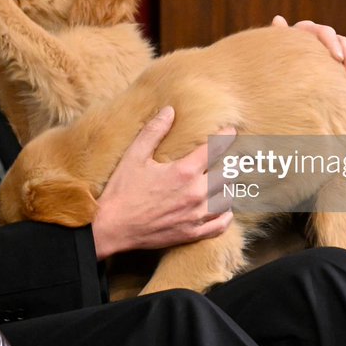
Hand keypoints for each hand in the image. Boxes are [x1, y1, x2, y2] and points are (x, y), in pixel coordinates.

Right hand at [91, 106, 237, 260]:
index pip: (214, 150)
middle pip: (227, 175)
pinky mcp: (192, 233)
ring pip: (226, 199)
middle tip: (232, 157)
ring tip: (225, 182)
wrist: (112, 227)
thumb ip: (154, 132)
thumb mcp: (134, 156)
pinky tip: (225, 210)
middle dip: (229, 164)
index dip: (225, 138)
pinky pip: (220, 225)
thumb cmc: (122, 190)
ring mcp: (196, 216)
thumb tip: (169, 111)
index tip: (231, 132)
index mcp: (184, 172)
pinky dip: (226, 216)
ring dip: (227, 188)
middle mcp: (195, 194)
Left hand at [274, 16, 345, 94]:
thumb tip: (278, 18)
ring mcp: (338, 51)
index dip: (332, 43)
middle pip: (344, 42)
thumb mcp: (280, 51)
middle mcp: (325, 39)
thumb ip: (281, 36)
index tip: (337, 58)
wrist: (286, 82)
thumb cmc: (278, 63)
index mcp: (308, 32)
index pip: (324, 32)